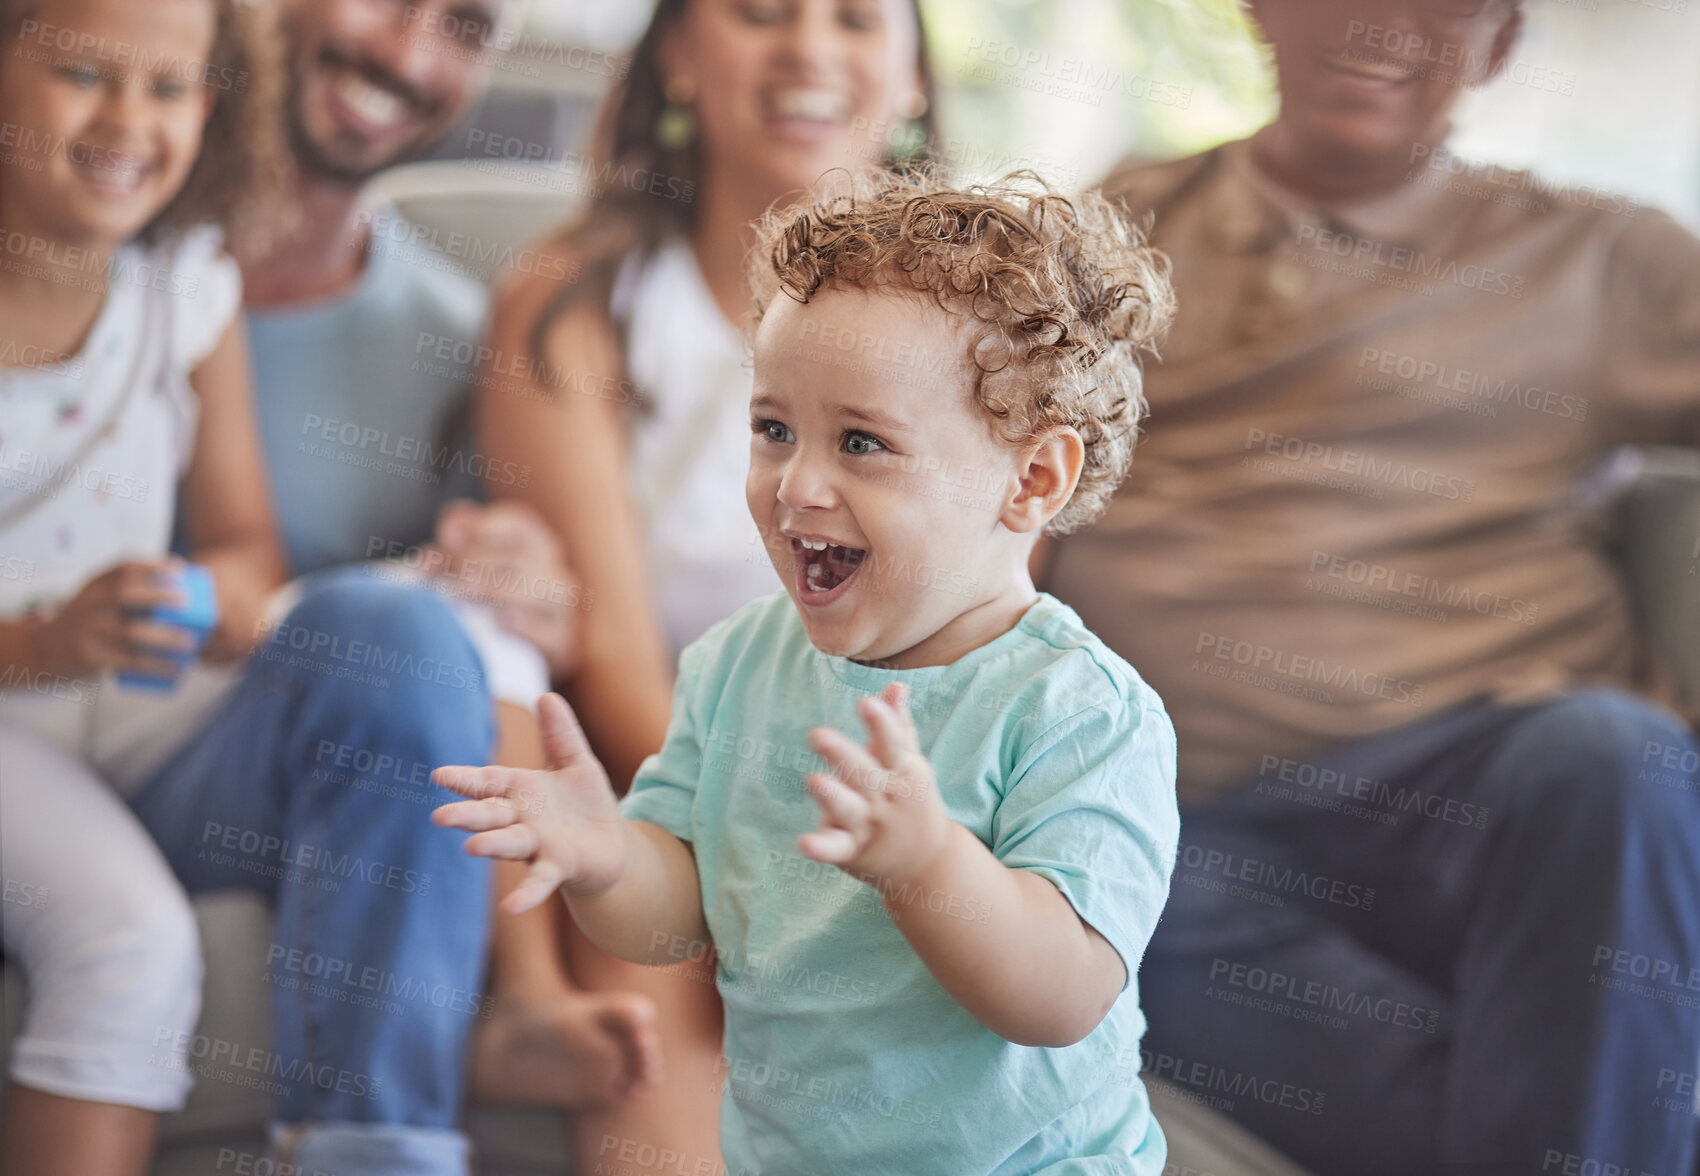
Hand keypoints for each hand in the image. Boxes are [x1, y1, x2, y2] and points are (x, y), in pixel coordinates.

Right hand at [32, 560, 199, 680]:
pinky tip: (176, 668)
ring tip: (190, 643)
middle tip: (186, 601)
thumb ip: (126, 596)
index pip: (123, 567)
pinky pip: (130, 661)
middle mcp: (90, 605)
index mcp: (94, 586)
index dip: (154, 565)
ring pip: (132, 632)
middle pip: (126, 594)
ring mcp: (90, 631)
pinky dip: (157, 665)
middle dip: (159, 595)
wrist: (42, 650)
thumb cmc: (86, 623)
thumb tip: (184, 601)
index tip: (180, 569)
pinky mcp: (92, 657)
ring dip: (165, 637)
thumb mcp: (95, 601)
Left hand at [430, 500, 584, 678]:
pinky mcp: (563, 641)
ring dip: (493, 589)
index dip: (481, 528)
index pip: (518, 524)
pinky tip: (500, 622)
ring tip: (458, 593)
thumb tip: (450, 528)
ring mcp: (562, 606)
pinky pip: (551, 631)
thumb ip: (460, 539)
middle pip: (520, 555)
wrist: (517, 653)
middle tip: (437, 571)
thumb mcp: (471, 562)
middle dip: (474, 559)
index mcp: (536, 544)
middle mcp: (555, 570)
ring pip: (537, 587)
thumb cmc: (488, 600)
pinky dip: (526, 625)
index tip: (445, 538)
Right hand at [433, 693, 626, 913]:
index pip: (487, 783)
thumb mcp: (577, 762)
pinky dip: (526, 894)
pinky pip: (539, 880)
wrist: (612, 846)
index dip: (465, 780)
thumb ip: (562, 734)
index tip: (439, 776)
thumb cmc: (585, 804)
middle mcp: (521, 820)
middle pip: (490, 815)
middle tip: (440, 817)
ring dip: (492, 845)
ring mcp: (537, 845)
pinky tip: (511, 908)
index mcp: (520, 791)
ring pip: (510, 844)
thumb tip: (547, 695)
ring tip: (472, 848)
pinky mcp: (558, 866)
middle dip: (468, 815)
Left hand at [800, 683, 950, 891]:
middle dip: (842, 755)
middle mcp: (885, 797)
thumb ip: (898, 725)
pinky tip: (804, 842)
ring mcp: (869, 825)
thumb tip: (895, 685)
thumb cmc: (911, 800)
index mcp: (902, 771)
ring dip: (832, 797)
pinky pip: (836, 848)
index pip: (891, 744)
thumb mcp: (910, 763)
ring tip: (814, 781)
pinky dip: (821, 847)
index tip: (866, 704)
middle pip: (864, 773)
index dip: (880, 724)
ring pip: (848, 809)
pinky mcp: (852, 850)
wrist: (928, 862)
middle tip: (817, 735)